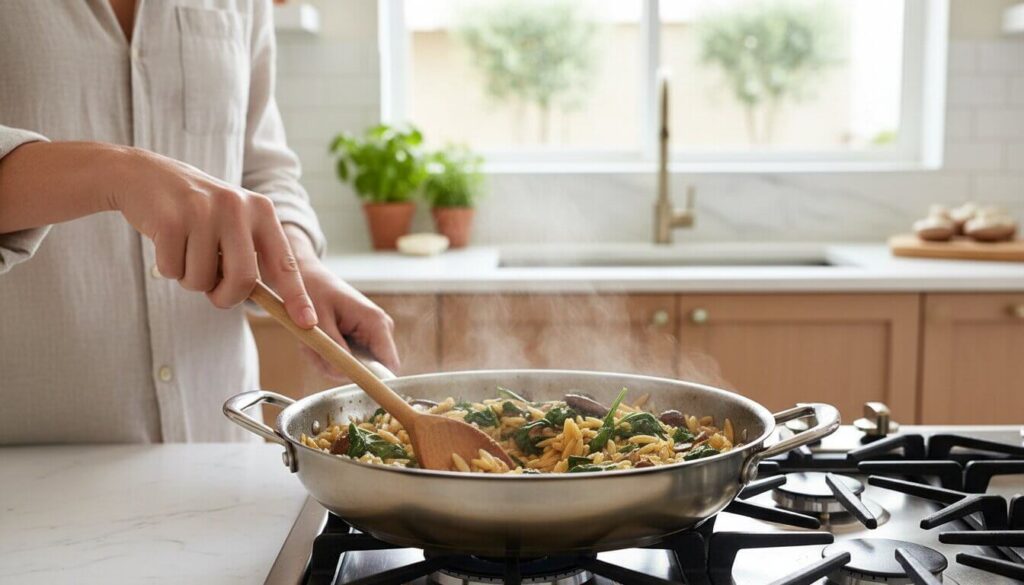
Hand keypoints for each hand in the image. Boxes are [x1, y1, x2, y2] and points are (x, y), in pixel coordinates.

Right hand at [112, 148, 316, 327]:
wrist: (143, 174)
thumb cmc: (195, 210)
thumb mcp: (233, 221)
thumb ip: (251, 255)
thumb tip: (274, 303)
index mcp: (261, 210)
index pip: (285, 262)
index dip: (296, 296)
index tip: (307, 323)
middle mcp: (237, 207)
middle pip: (244, 280)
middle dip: (226, 297)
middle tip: (213, 292)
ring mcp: (203, 211)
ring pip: (203, 280)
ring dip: (191, 279)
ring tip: (186, 250)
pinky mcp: (170, 220)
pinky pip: (173, 270)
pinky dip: (168, 268)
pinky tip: (166, 241)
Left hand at [286, 230, 399, 374]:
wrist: (307, 276)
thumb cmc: (314, 291)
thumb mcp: (320, 321)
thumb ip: (333, 349)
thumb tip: (344, 374)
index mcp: (376, 322)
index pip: (389, 365)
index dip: (372, 380)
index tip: (343, 379)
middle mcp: (380, 329)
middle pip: (369, 370)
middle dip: (340, 368)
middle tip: (315, 352)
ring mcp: (372, 334)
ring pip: (356, 367)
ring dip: (330, 361)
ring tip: (313, 343)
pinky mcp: (362, 338)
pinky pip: (349, 360)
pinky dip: (330, 356)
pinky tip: (319, 341)